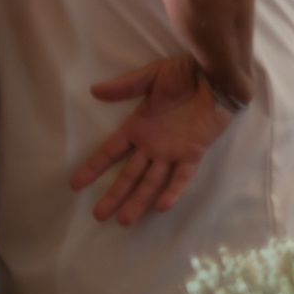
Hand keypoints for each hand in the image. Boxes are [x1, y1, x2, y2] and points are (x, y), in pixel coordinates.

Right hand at [71, 55, 231, 224]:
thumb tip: (94, 90)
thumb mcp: (152, 76)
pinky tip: (161, 207)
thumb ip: (125, 86)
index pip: (110, 152)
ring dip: (139, 200)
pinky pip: (182, 175)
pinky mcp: (194, 152)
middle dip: (114, 195)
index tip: (75, 184)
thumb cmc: (186, 73)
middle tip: (99, 215)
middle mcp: (153, 144)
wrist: (218, 73)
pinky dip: (173, 190)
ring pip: (152, 181)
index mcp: (139, 127)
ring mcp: (173, 151)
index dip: (93, 167)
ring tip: (124, 220)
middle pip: (129, 175)